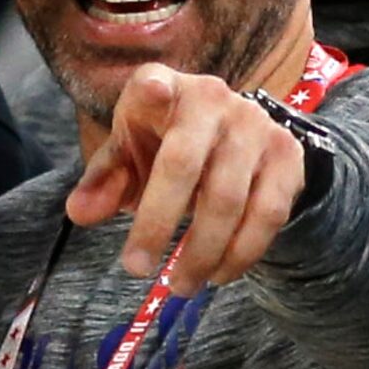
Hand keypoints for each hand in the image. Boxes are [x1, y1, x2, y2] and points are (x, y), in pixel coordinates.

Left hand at [64, 66, 304, 295]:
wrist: (234, 139)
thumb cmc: (166, 145)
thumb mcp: (129, 155)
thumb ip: (105, 182)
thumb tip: (80, 213)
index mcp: (165, 88)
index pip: (155, 84)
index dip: (154, 89)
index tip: (152, 91)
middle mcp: (214, 98)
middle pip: (185, 164)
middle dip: (158, 223)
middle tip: (137, 270)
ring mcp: (256, 126)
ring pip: (229, 198)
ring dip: (202, 252)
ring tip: (181, 285)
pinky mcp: (287, 155)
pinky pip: (268, 214)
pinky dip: (242, 253)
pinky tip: (219, 274)